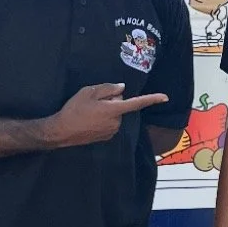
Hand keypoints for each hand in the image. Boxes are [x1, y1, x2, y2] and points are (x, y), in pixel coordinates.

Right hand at [47, 83, 168, 147]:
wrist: (61, 131)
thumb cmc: (74, 110)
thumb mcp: (88, 92)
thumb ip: (107, 89)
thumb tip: (121, 89)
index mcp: (114, 110)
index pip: (136, 103)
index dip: (152, 99)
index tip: (165, 97)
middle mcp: (116, 122)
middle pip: (120, 105)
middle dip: (112, 102)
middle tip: (94, 102)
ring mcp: (112, 131)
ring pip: (115, 115)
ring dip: (107, 111)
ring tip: (89, 112)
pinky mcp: (106, 137)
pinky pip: (110, 123)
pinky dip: (103, 120)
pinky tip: (90, 120)